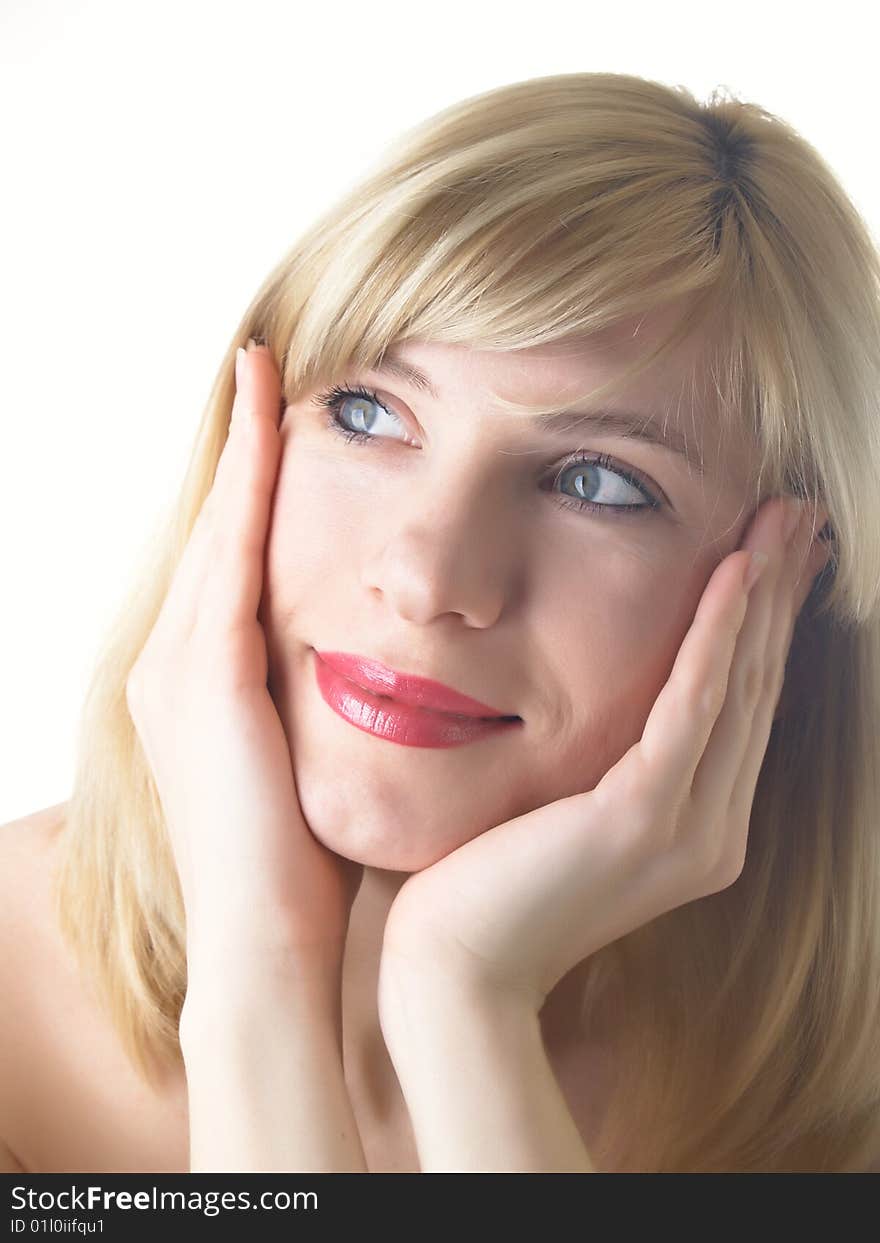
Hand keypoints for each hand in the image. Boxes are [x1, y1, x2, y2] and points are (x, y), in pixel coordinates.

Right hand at [126, 339, 361, 978]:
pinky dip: (250, 480)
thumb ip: (325, 709)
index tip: (285, 419)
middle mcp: (173, 663)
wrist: (271, 952)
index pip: (232, 561)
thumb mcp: (313, 766)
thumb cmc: (308, 870)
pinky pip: (234, 550)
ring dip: (245, 447)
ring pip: (219, 526)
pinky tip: (277, 417)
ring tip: (266, 370)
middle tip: (266, 366)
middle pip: (216, 529)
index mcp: (202, 687)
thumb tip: (386, 674)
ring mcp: (177, 665)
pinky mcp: (203, 675)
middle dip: (242, 449)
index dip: (254, 487)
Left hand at [379, 498, 830, 1011]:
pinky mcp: (643, 817)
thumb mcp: (568, 809)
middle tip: (799, 514)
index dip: (764, 623)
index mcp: (698, 826)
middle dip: (780, 593)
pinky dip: (717, 634)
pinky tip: (735, 571)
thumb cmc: (491, 884)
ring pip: (738, 686)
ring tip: (784, 519)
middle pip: (755, 685)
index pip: (741, 705)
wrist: (456, 967)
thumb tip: (613, 697)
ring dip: (763, 594)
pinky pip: (693, 706)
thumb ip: (613, 764)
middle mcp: (712, 830)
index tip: (775, 550)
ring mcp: (687, 829)